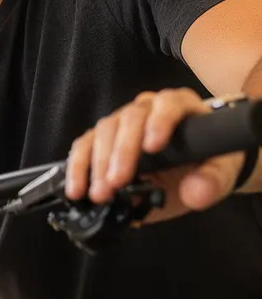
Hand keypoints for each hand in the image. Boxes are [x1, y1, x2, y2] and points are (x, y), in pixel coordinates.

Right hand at [65, 88, 246, 222]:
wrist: (194, 169)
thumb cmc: (208, 163)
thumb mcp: (222, 172)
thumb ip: (214, 180)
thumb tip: (195, 193)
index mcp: (180, 107)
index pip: (168, 104)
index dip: (159, 122)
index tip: (153, 147)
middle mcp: (146, 108)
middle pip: (128, 120)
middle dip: (120, 153)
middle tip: (116, 183)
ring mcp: (121, 122)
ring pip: (102, 131)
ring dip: (97, 164)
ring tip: (99, 193)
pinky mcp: (102, 139)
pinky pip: (84, 146)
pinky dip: (78, 168)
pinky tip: (76, 189)